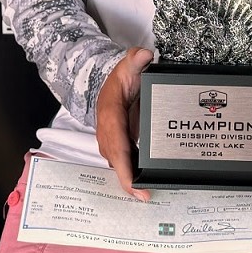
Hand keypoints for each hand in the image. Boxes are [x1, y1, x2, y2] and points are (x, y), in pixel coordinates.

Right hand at [95, 47, 152, 199]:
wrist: (112, 83)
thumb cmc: (122, 77)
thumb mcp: (129, 65)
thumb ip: (136, 60)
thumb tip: (145, 55)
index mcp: (110, 115)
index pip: (116, 144)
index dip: (123, 167)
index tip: (133, 184)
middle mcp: (107, 132)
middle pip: (116, 161)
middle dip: (127, 181)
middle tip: (144, 197)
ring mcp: (110, 140)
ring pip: (117, 164)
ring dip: (128, 181)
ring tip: (144, 196)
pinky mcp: (117, 144)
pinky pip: (122, 162)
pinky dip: (129, 175)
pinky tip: (142, 186)